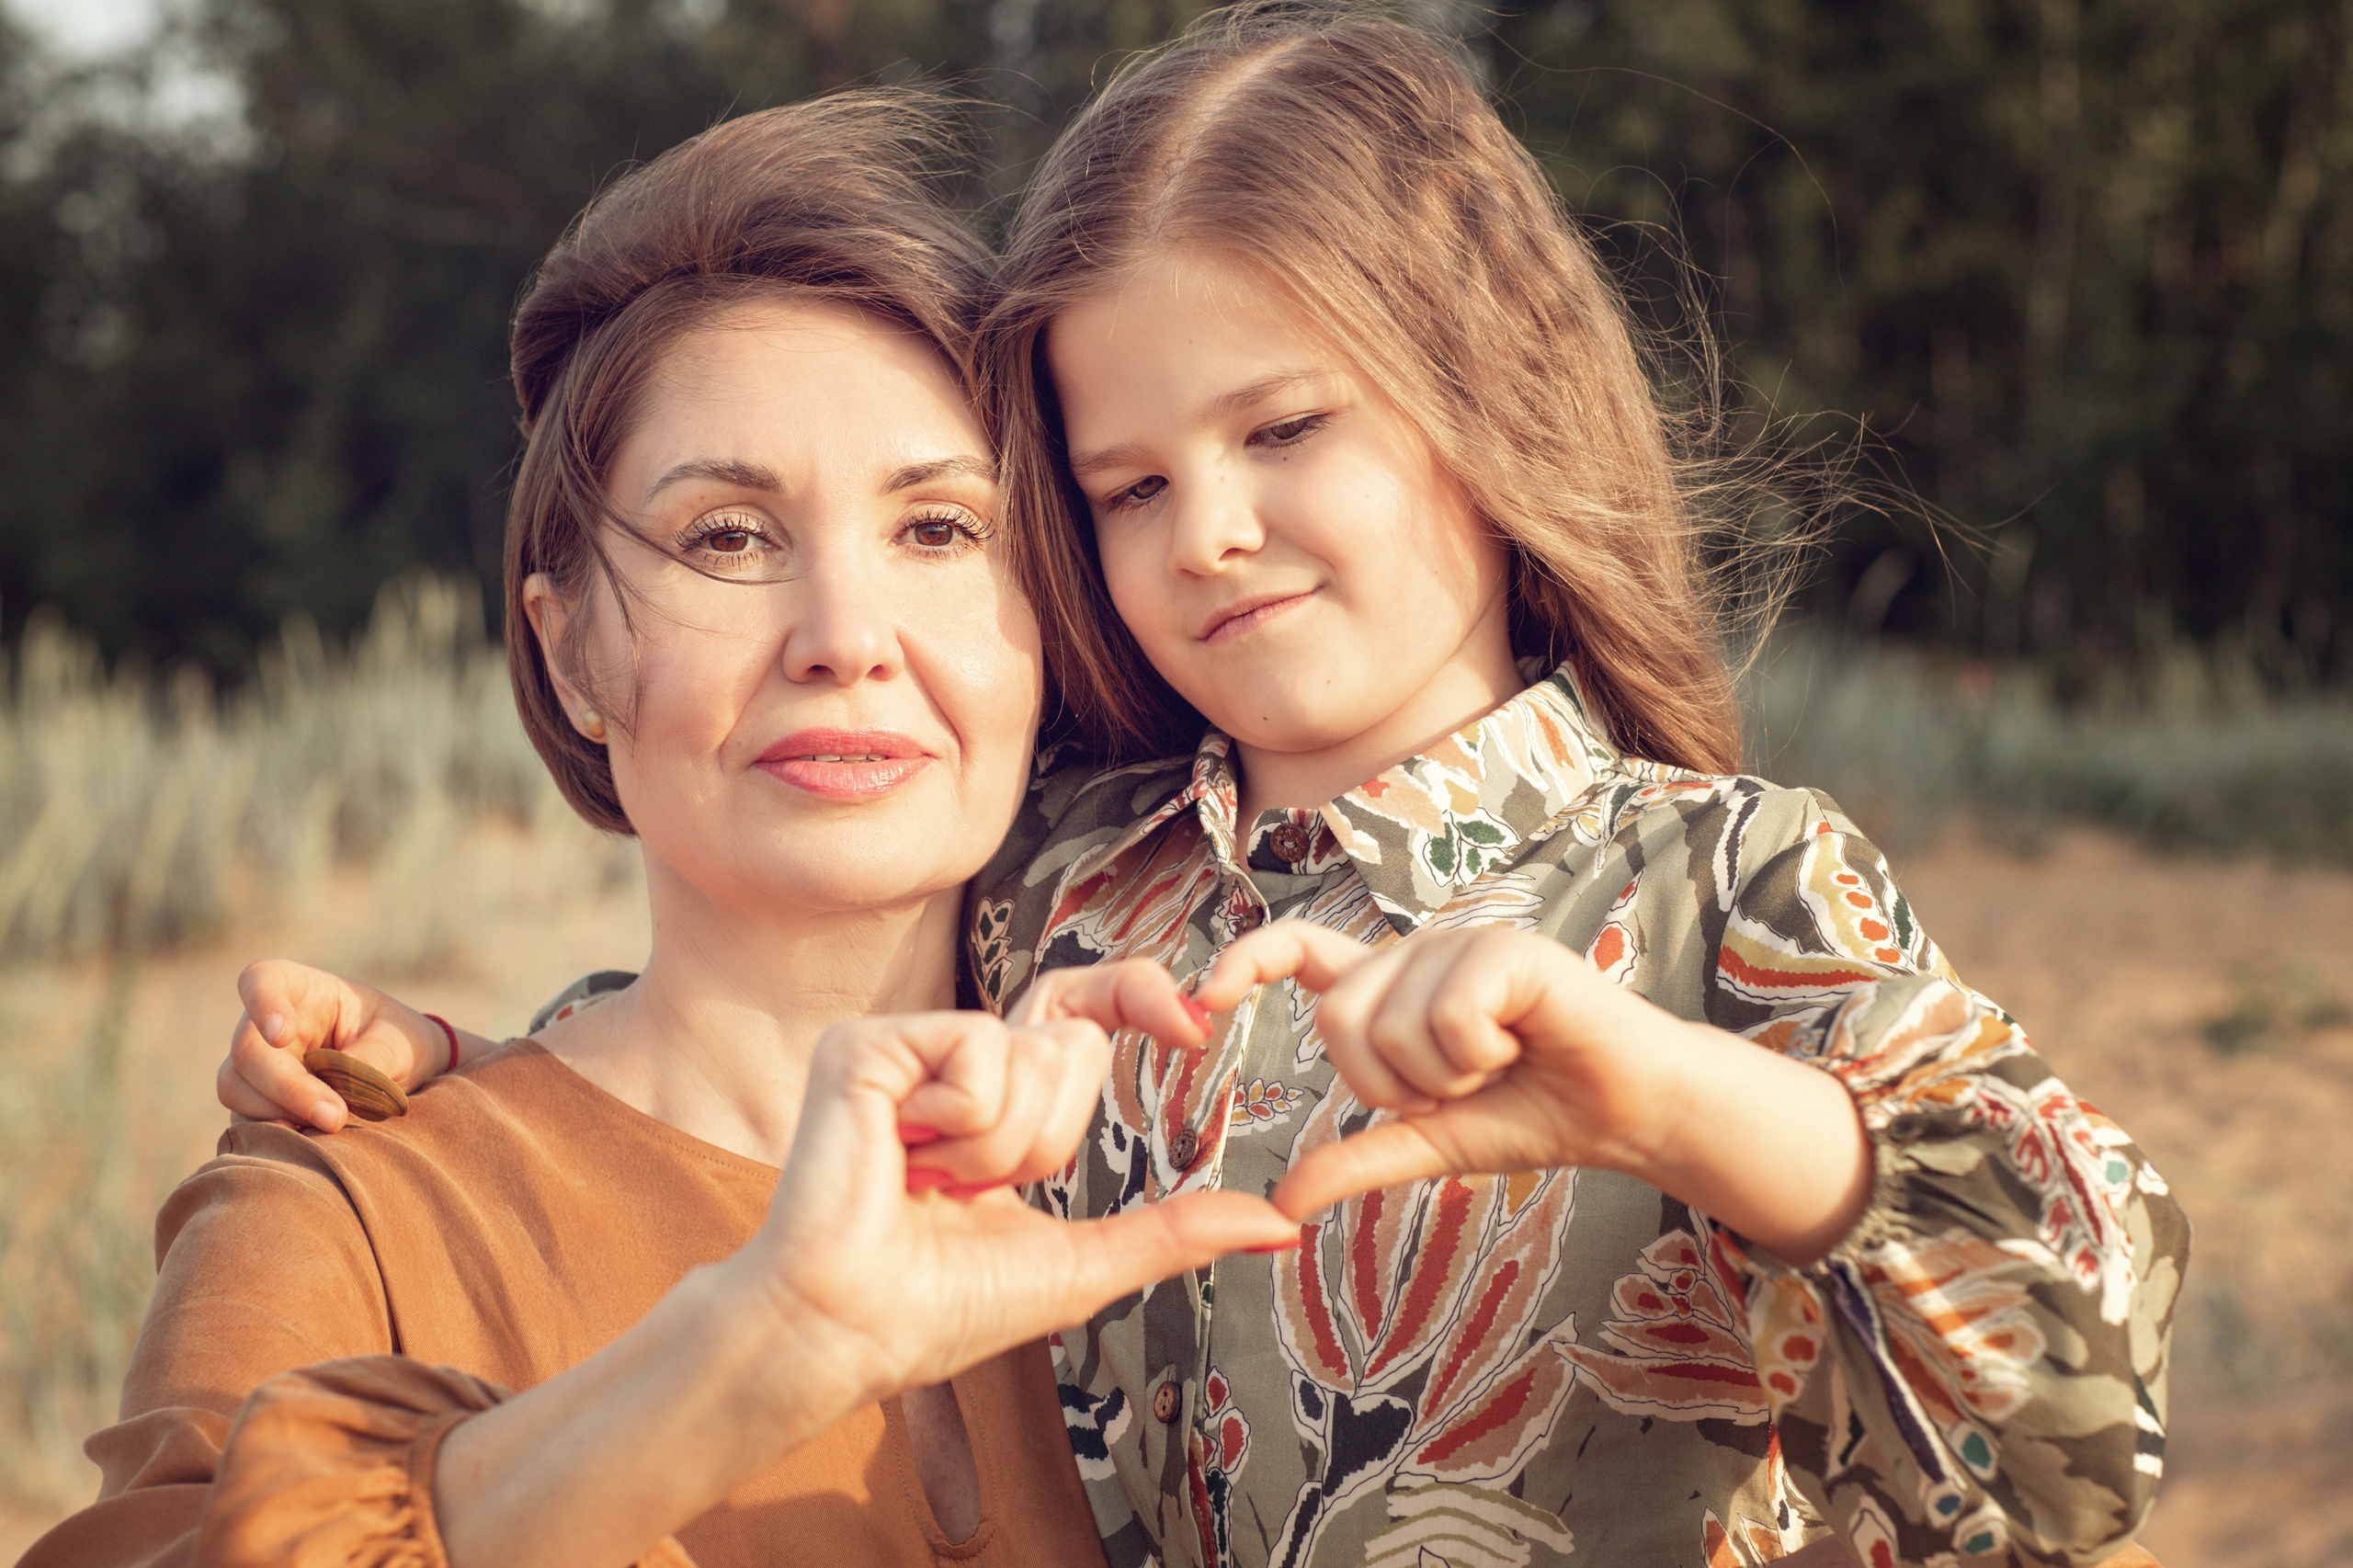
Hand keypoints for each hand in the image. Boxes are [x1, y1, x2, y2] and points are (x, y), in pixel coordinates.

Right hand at [217, 960, 462, 1131]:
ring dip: (276, 1113)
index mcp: (304, 991)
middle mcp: (267, 1024)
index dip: (262, 1005)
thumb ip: (370, 1060)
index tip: (281, 1035)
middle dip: (287, 1087)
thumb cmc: (400, 1041)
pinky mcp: (256, 1100)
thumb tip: (335, 1093)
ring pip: (235, 1087)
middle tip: (334, 1116)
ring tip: (331, 1124)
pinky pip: (243, 1119)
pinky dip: (271, 1133)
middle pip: (247, 1049)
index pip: (262, 981)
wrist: (403, 1071)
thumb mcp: (399, 1043)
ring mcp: (257, 1063)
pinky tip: (308, 1140)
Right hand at [737, 1009, 1299, 1407]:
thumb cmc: (942, 1306)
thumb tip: (1280, 1226)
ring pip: (1029, 1052)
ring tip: (930, 1185)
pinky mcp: (867, 1044)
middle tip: (975, 1190)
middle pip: (1073, 1040)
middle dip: (1049, 1136)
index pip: (1082, 1012)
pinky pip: (976, 1049)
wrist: (853, 1331)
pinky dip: (960, 1126)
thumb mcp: (1086, 1262)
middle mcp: (951, 1057)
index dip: (1139, 996)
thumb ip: (1177, 1231)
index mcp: (996, 1095)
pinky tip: (903, 1160)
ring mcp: (906, 1044)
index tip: (1194, 1026)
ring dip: (1000, 1147)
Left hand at [1193, 920, 1872, 1262]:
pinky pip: (1447, 1016)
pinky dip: (1480, 1055)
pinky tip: (1522, 1045)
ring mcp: (1461, 944)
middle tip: (1455, 1088)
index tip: (1199, 998)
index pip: (1298, 950)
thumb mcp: (1428, 1142)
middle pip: (1337, 1018)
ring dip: (1446, 1076)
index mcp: (1390, 988)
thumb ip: (1356, 1160)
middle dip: (1390, 1082)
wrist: (1625, 1111)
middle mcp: (1417, 953)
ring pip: (1392, 1025)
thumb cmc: (1532, 1112)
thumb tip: (1281, 1203)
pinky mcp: (1506, 949)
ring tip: (1497, 1065)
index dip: (1244, 961)